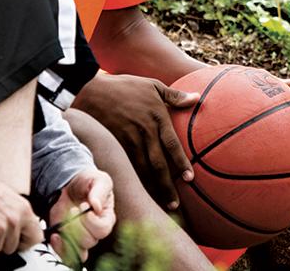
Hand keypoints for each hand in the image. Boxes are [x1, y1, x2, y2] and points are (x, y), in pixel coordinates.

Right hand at [0, 170, 43, 256]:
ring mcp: (1, 228)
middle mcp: (15, 219)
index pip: (36, 237)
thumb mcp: (8, 198)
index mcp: (23, 209)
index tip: (17, 241)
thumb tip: (20, 232)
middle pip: (14, 247)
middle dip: (2, 244)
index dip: (24, 242)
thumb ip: (17, 215)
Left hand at [46, 168, 115, 263]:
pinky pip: (66, 254)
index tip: (84, 206)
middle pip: (89, 241)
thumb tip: (96, 206)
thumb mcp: (98, 179)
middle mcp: (95, 231)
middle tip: (73, 210)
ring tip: (64, 222)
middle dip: (77, 225)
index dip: (91, 221)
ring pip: (78, 250)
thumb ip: (99, 191)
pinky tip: (55, 235)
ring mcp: (80, 236)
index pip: (103, 229)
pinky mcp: (66, 238)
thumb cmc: (88, 181)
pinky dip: (59, 248)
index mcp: (106, 218)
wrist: (70, 183)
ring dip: (68, 237)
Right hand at [72, 73, 198, 208]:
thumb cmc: (125, 86)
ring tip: (159, 204)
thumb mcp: (153, 86)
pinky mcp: (114, 145)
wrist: (92, 90)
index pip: (172, 144)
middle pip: (158, 163)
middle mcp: (144, 131)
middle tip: (175, 204)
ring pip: (142, 169)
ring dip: (152, 188)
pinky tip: (139, 193)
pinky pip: (126, 166)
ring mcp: (128, 140)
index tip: (190, 179)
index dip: (181, 163)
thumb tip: (197, 99)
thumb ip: (175, 96)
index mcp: (157, 117)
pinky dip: (134, 181)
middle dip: (167, 185)